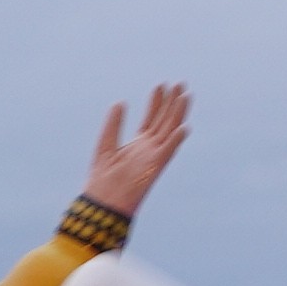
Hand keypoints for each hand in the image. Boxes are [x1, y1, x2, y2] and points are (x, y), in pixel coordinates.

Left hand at [81, 86, 191, 221]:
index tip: (161, 85)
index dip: (157, 102)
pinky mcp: (154, 168)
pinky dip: (175, 141)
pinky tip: (183, 128)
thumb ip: (113, 124)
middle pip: (164, 122)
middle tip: (179, 84)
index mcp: (138, 145)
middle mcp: (149, 149)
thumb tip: (119, 103)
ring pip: (169, 132)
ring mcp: (153, 157)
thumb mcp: (105, 144)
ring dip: (177, 115)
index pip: (152, 119)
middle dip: (172, 103)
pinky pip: (167, 152)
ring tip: (184, 96)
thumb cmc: (102, 178)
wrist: (102, 201)